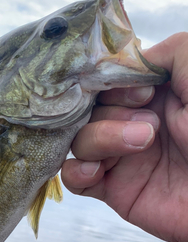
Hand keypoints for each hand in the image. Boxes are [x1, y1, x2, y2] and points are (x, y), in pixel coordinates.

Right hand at [61, 32, 187, 241]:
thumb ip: (168, 52)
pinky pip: (73, 178)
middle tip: (150, 123)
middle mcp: (131, 123)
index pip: (105, 82)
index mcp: (153, 96)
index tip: (144, 94)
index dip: (113, 84)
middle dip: (111, 112)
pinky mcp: (113, 189)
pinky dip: (76, 171)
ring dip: (101, 138)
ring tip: (142, 144)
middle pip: (87, 110)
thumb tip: (127, 66)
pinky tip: (97, 170)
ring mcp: (120, 156)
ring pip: (78, 140)